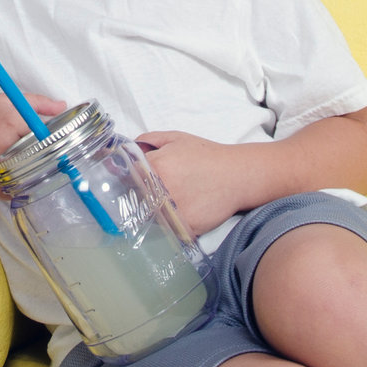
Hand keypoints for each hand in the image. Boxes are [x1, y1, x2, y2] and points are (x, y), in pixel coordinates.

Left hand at [136, 131, 254, 233]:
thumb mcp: (176, 138)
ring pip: (151, 216)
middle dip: (142, 197)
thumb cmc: (208, 156)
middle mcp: (162, 189)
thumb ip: (149, 141)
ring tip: (174, 202)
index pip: (128, 178)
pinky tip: (184, 211)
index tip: (135, 184)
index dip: (131, 181)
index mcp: (156, 166)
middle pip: (137, 199)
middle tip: (158, 193)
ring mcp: (173, 209)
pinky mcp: (185, 225)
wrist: (238, 174)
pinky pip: (170, 228)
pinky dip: (173, 223)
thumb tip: (130, 149)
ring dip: (156, 212)